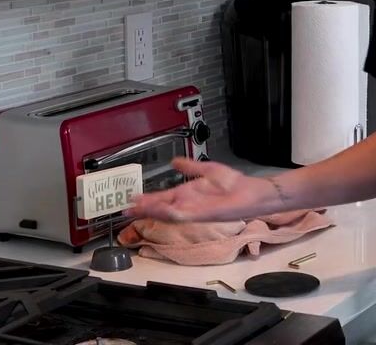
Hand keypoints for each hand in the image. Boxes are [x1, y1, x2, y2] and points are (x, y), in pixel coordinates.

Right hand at [124, 157, 277, 222]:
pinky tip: (158, 208)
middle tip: (125, 209)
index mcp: (187, 193)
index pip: (162, 197)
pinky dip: (167, 212)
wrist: (250, 193)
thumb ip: (190, 167)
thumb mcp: (207, 170)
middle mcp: (187, 203)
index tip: (131, 198)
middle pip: (159, 207)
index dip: (146, 198)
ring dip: (150, 210)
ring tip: (135, 208)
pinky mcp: (200, 215)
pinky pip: (180, 215)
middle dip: (142, 208)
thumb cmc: (233, 184)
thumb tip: (174, 161)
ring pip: (165, 212)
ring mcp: (192, 210)